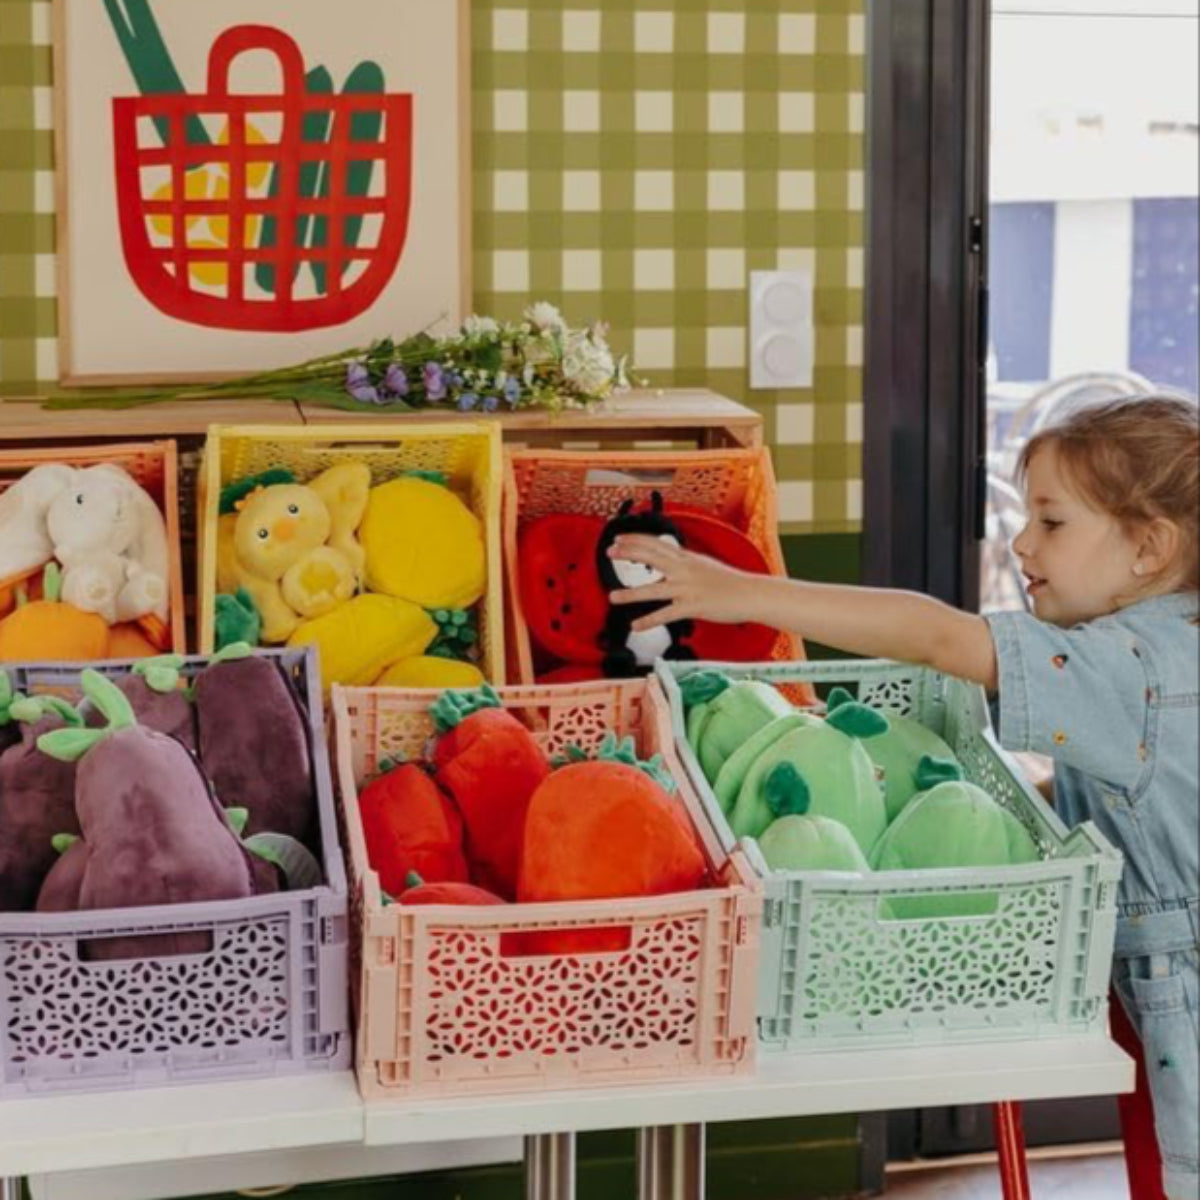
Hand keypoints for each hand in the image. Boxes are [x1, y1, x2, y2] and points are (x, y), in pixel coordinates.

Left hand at [607, 534, 755, 630]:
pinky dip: (648, 621)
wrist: (749, 593)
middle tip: (609, 552)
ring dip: (630, 594)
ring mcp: (687, 588)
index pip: (655, 543)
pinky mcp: (692, 606)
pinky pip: (665, 614)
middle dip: (628, 553)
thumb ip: (685, 562)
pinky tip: (635, 626)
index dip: (635, 539)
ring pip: (653, 590)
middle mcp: (684, 569)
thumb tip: (670, 559)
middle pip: (651, 556)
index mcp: (686, 558)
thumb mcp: (703, 565)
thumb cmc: (728, 582)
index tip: (618, 538)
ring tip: (612, 597)